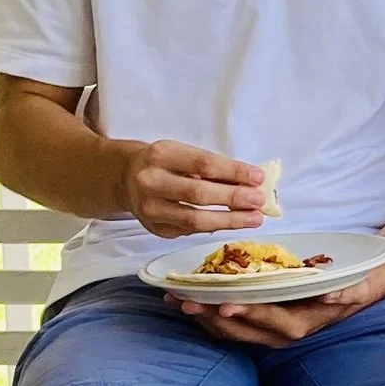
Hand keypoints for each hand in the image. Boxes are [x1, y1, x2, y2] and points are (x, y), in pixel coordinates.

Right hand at [123, 139, 274, 239]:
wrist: (125, 178)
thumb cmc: (164, 164)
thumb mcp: (182, 154)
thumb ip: (211, 168)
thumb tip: (251, 183)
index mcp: (161, 155)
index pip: (203, 164)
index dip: (233, 172)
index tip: (258, 178)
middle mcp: (151, 182)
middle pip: (199, 194)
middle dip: (234, 198)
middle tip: (259, 201)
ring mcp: (150, 209)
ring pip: (194, 220)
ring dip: (229, 220)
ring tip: (253, 218)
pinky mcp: (155, 229)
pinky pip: (190, 231)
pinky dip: (214, 227)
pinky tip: (232, 223)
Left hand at [169, 261, 384, 344]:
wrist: (354, 290)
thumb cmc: (352, 285)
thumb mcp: (355, 287)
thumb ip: (344, 292)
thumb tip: (330, 294)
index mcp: (300, 325)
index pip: (269, 321)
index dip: (246, 314)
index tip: (224, 306)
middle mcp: (278, 333)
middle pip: (240, 329)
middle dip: (211, 317)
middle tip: (186, 302)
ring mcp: (265, 330)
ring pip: (228, 328)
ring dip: (202, 316)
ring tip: (176, 300)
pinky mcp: (256, 322)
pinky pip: (227, 322)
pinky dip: (206, 311)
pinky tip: (187, 299)